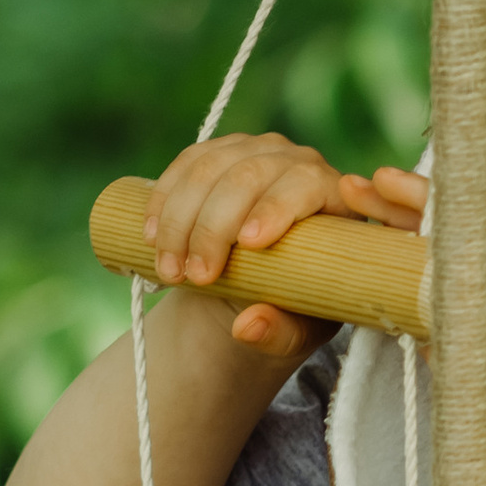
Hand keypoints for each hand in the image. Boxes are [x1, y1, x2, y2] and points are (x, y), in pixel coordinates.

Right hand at [142, 133, 413, 358]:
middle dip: (214, 226)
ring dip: (180, 218)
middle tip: (195, 278)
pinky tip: (151, 235)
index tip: (247, 245)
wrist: (261, 288)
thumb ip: (280, 333)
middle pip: (250, 174)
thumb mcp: (297, 330)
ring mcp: (256, 152)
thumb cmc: (295, 307)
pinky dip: (164, 198)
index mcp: (334, 196)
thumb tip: (248, 326)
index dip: (275, 207)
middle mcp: (298, 162)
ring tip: (168, 270)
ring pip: (210, 168)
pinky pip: (187, 163)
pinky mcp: (220, 155)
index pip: (305, 184)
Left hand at [353, 169, 485, 477]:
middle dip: (415, 194)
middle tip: (367, 180)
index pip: (439, 232)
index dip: (398, 211)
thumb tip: (385, 305)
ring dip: (456, 202)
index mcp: (479, 283)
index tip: (354, 197)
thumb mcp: (454, 358)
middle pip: (465, 215)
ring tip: (407, 188)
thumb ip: (430, 326)